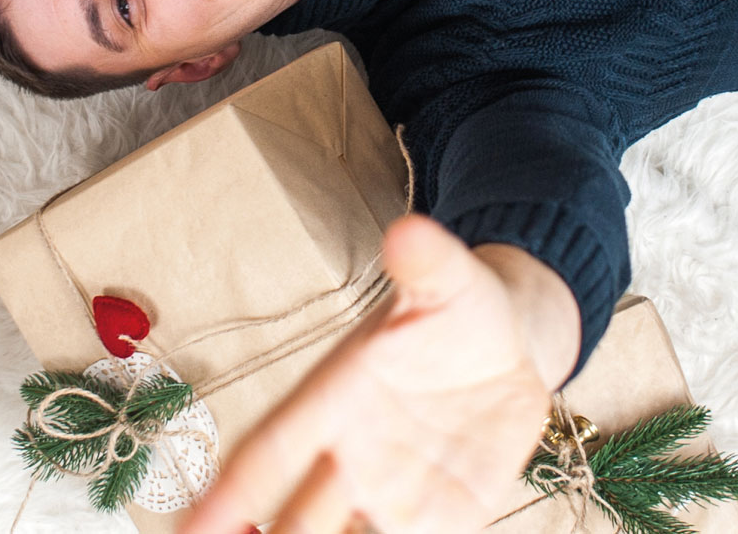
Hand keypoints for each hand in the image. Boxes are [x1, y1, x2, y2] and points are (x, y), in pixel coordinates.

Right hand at [180, 218, 574, 533]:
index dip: (226, 497)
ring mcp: (393, 493)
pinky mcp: (442, 518)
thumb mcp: (450, 282)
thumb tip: (411, 231)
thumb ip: (429, 265)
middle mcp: (351, 456)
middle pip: (296, 520)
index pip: (268, 453)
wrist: (511, 348)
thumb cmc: (462, 309)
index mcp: (334, 399)